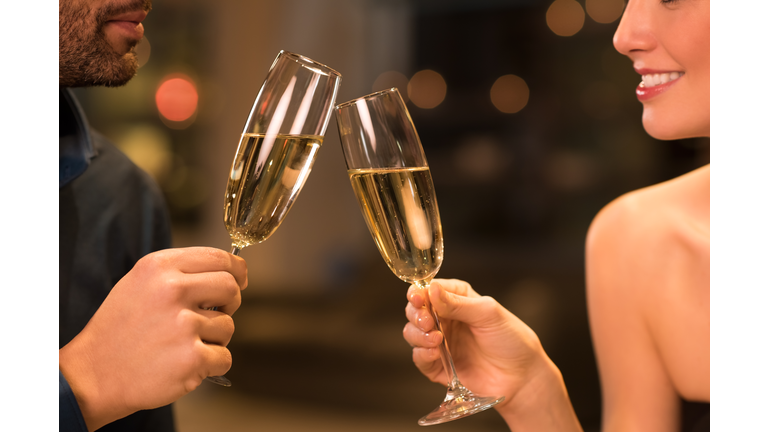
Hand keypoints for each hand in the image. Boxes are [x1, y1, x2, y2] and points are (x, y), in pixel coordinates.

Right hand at [59, 247, 247, 430]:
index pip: (218, 258)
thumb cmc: (120, 330)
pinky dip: (211, 365)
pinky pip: (225, 357)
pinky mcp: (192, 357)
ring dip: (214, 339)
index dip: (236, 270)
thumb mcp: (140, 284)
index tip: (240, 280)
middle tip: (214, 315)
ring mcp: (183, 325)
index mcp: (160, 267)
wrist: (92, 375)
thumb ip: (180, 273)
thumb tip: (229, 272)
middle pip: (231, 287)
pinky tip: (185, 364)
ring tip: (182, 345)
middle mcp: (172, 290)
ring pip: (228, 326)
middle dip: (231, 303)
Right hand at [403, 279, 552, 412]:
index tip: (417, 298)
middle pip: (416, 310)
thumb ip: (458, 303)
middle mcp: (446, 319)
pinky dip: (421, 354)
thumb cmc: (512, 340)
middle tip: (427, 320)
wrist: (522, 378)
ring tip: (435, 338)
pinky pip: (419, 358)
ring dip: (417, 334)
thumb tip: (431, 289)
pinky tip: (433, 353)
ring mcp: (440, 342)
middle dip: (416, 314)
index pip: (429, 290)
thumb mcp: (488, 314)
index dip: (419, 292)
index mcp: (457, 299)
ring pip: (412, 333)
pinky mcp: (439, 366)